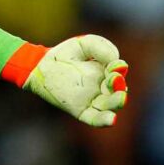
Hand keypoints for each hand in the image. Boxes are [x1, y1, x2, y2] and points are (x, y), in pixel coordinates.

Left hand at [3, 35, 128, 126]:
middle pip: (117, 92)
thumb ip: (101, 47)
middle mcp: (103, 89)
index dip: (119, 69)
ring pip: (109, 106)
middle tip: (115, 79)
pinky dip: (104, 120)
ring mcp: (92, 101)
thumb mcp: (84, 44)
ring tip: (121, 97)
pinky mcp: (81, 111)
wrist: (42, 65)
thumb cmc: (66, 54)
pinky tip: (112, 119)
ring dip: (116, 103)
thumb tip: (116, 60)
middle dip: (119, 87)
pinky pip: (95, 119)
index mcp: (107, 73)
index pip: (119, 73)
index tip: (115, 65)